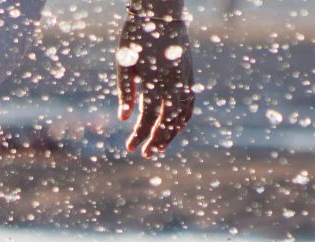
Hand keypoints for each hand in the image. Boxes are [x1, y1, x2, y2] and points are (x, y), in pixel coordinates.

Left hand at [116, 14, 195, 157]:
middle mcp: (174, 83)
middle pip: (168, 121)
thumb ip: (126, 91)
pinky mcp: (189, 77)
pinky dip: (182, 120)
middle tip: (145, 154)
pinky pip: (189, 104)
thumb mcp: (124, 62)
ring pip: (182, 116)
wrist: (161, 14)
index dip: (139, 134)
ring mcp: (185, 80)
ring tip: (159, 146)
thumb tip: (124, 118)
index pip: (148, 117)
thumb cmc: (137, 37)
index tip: (129, 147)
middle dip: (156, 141)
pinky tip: (173, 128)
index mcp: (155, 81)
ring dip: (171, 134)